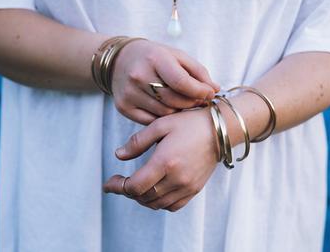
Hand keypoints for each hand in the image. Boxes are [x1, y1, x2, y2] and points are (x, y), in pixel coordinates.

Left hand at [103, 107, 218, 211]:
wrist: (219, 130)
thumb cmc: (189, 123)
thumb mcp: (160, 125)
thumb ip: (137, 141)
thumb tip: (118, 155)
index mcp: (165, 162)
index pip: (135, 187)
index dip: (118, 187)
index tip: (109, 182)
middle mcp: (176, 178)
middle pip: (143, 197)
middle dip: (127, 191)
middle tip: (120, 181)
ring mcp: (187, 186)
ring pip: (157, 204)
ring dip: (142, 198)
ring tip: (136, 186)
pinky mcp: (194, 189)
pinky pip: (172, 206)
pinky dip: (159, 203)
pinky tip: (155, 191)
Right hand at [111, 39, 219, 124]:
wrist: (120, 60)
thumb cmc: (155, 57)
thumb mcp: (177, 56)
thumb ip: (198, 71)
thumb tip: (215, 89)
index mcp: (155, 58)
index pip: (181, 82)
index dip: (200, 91)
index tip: (210, 94)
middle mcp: (139, 76)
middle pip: (174, 100)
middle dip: (192, 102)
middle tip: (200, 101)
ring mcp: (129, 93)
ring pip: (164, 112)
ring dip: (179, 110)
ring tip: (184, 103)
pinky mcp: (123, 107)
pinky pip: (151, 121)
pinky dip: (163, 117)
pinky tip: (168, 108)